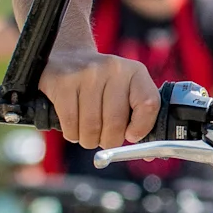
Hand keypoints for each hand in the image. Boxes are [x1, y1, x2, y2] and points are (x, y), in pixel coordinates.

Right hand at [38, 43, 159, 150]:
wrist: (68, 58)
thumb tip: (149, 154)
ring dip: (89, 140)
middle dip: (109, 141)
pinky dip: (73, 135)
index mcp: (135, 72)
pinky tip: (74, 128)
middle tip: (104, 139)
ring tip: (88, 133)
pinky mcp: (63, 82)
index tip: (131, 136)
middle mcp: (113, 69)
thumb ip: (139, 118)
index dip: (141, 128)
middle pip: (116, 123)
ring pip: (92, 128)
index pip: (149, 104)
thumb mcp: (126, 90)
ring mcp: (87, 74)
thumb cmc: (102, 84)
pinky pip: (71, 124)